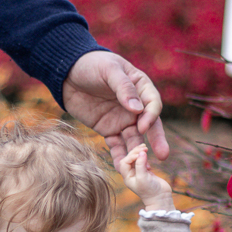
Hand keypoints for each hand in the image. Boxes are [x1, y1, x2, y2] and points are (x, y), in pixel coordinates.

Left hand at [61, 51, 167, 167]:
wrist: (68, 73)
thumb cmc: (92, 64)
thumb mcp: (109, 70)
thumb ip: (123, 88)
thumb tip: (137, 109)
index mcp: (141, 87)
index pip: (152, 103)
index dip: (150, 116)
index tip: (142, 126)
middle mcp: (135, 106)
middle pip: (150, 125)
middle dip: (156, 140)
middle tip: (163, 155)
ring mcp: (122, 119)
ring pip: (134, 138)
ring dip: (137, 152)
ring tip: (140, 167)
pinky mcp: (108, 129)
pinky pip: (116, 145)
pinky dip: (119, 156)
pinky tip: (122, 167)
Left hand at [117, 144, 174, 210]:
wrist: (161, 199)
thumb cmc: (150, 191)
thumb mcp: (143, 178)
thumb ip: (141, 165)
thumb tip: (141, 152)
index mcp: (127, 176)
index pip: (124, 162)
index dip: (131, 156)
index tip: (140, 153)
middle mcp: (131, 174)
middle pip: (129, 159)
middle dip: (135, 152)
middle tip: (144, 147)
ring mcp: (138, 172)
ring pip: (136, 159)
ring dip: (139, 153)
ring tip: (146, 148)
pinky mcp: (146, 171)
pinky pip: (142, 161)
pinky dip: (144, 157)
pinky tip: (148, 156)